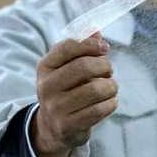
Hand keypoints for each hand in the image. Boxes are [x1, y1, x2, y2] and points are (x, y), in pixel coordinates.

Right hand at [30, 31, 118, 156]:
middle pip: (84, 66)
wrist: (54, 126)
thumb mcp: (69, 65)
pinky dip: (112, 103)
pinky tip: (110, 101)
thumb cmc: (67, 88)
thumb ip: (83, 46)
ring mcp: (56, 108)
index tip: (105, 48)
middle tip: (108, 71)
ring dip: (111, 86)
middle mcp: (46, 86)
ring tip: (111, 88)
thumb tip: (95, 30)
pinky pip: (100, 109)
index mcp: (45, 66)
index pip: (68, 46)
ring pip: (96, 89)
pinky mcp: (68, 125)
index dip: (91, 44)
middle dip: (105, 66)